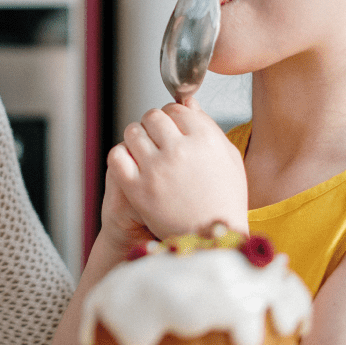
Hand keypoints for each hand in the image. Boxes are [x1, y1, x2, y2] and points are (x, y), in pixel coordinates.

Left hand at [101, 97, 247, 253]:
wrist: (212, 243)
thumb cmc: (224, 200)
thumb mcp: (228, 159)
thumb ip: (208, 126)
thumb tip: (187, 101)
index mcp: (206, 140)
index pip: (177, 109)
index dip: (173, 115)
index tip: (172, 127)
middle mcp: (180, 150)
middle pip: (153, 116)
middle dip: (154, 124)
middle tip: (157, 140)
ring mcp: (156, 170)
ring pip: (133, 131)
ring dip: (137, 137)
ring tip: (145, 153)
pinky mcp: (137, 189)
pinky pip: (117, 156)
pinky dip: (121, 156)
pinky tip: (132, 165)